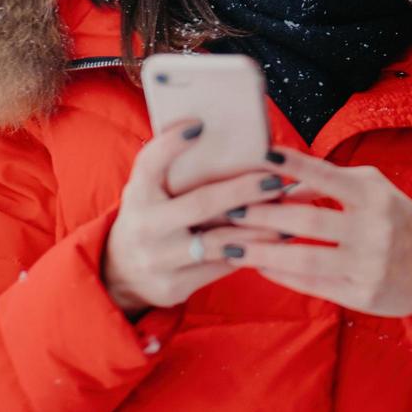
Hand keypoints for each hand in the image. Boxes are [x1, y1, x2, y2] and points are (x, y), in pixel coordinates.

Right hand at [102, 119, 299, 317]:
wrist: (121, 275)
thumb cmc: (151, 217)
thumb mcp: (149, 191)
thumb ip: (174, 169)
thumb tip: (222, 137)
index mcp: (137, 194)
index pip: (149, 162)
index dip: (171, 143)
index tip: (200, 125)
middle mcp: (145, 226)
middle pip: (201, 204)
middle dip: (244, 190)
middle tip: (277, 179)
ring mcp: (159, 259)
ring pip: (219, 242)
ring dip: (260, 227)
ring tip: (291, 212)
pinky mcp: (174, 285)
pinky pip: (221, 267)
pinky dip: (252, 252)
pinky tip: (278, 240)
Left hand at [230, 147, 411, 317]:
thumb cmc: (397, 219)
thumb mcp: (376, 190)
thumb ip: (333, 181)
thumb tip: (283, 176)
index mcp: (374, 195)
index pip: (325, 176)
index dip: (292, 166)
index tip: (259, 156)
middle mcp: (372, 228)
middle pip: (305, 220)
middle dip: (261, 215)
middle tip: (227, 208)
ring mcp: (368, 264)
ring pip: (303, 258)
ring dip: (261, 252)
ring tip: (230, 246)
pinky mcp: (362, 294)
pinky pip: (312, 284)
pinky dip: (281, 275)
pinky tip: (259, 266)